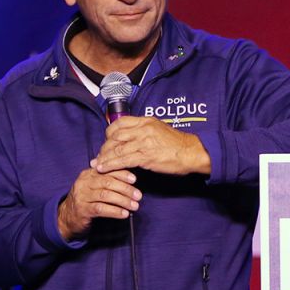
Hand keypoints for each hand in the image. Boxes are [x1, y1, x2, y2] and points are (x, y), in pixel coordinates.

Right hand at [57, 167, 141, 240]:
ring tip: (134, 206)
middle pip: (108, 182)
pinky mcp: (82, 209)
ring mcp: (82, 196)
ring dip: (123, 201)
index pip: (107, 170)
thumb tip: (130, 180)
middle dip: (125, 189)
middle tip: (138, 195)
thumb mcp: (94, 187)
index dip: (122, 174)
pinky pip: (101, 209)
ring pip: (106, 195)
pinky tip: (124, 214)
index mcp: (88, 174)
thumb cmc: (86, 201)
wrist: (67, 216)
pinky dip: (115, 211)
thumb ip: (107, 181)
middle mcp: (84, 183)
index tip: (134, 179)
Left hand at [92, 116, 210, 176]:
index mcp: (146, 121)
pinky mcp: (146, 156)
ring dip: (104, 158)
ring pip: (117, 149)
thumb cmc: (178, 144)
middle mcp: (143, 129)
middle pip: (115, 136)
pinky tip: (104, 169)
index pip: (120, 123)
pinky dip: (111, 165)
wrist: (192, 152)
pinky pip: (123, 160)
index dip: (109, 133)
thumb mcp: (159, 129)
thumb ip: (145, 131)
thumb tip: (131, 136)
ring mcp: (144, 142)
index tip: (106, 141)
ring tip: (97, 165)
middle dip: (104, 147)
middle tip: (99, 156)